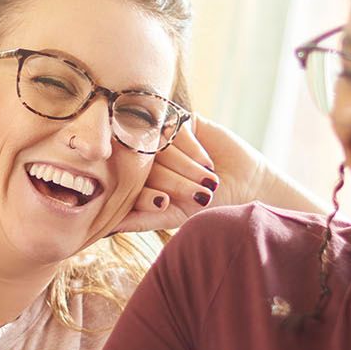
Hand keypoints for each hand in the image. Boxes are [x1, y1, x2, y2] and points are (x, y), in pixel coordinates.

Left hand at [116, 115, 268, 232]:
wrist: (245, 186)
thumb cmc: (206, 207)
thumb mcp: (172, 217)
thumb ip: (139, 220)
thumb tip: (105, 228)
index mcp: (136, 177)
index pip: (128, 181)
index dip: (146, 194)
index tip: (166, 204)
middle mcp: (145, 155)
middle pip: (143, 161)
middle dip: (171, 181)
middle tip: (196, 195)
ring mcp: (162, 136)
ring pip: (158, 145)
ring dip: (184, 166)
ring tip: (207, 182)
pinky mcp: (182, 121)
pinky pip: (176, 129)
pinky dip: (192, 149)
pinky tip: (207, 164)